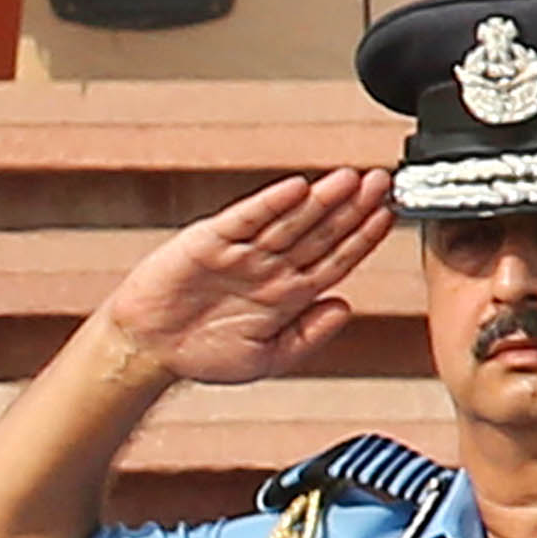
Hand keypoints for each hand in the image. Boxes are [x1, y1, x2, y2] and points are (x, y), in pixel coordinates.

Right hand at [101, 168, 395, 386]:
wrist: (148, 349)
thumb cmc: (202, 354)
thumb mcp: (266, 358)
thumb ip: (308, 335)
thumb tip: (345, 308)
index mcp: (288, 294)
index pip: (336, 260)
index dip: (363, 238)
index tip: (388, 216)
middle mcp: (270, 267)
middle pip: (320, 232)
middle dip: (352, 208)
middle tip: (380, 182)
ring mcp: (243, 251)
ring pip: (291, 220)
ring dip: (321, 199)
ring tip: (351, 179)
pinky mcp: (212, 240)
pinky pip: (246, 218)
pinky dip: (270, 203)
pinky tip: (296, 189)